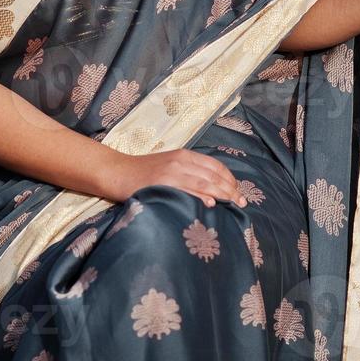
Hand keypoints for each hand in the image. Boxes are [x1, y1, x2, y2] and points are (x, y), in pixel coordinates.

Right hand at [106, 148, 248, 207]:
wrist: (117, 172)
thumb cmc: (144, 173)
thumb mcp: (169, 166)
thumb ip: (189, 173)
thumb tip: (213, 190)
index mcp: (185, 155)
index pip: (215, 166)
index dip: (230, 179)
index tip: (239, 192)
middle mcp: (181, 161)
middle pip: (213, 175)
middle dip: (230, 189)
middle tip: (242, 203)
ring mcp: (171, 172)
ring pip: (204, 183)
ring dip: (222, 194)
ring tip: (233, 205)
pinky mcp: (162, 183)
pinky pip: (186, 190)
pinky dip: (200, 196)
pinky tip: (210, 204)